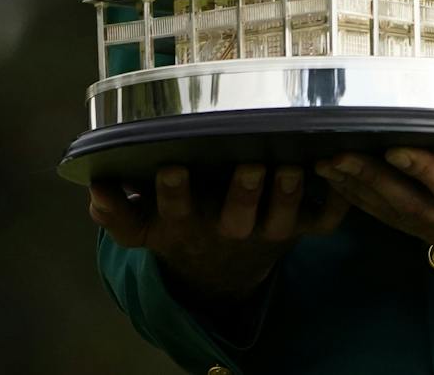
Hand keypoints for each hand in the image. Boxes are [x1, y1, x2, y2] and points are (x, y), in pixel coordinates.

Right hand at [88, 163, 349, 302]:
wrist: (224, 269)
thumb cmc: (183, 224)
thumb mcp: (145, 227)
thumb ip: (118, 211)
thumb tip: (94, 188)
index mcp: (186, 225)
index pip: (174, 212)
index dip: (172, 194)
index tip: (171, 167)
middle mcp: (228, 231)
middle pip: (237, 219)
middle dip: (244, 192)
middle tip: (251, 164)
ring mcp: (268, 232)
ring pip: (282, 219)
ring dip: (289, 194)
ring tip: (294, 166)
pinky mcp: (302, 229)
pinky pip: (325, 221)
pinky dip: (337, 202)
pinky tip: (339, 169)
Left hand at [318, 148, 433, 281]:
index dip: (425, 169)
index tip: (395, 146)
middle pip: (417, 206)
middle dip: (373, 182)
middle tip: (336, 155)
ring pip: (405, 219)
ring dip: (365, 195)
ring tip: (331, 168)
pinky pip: (409, 225)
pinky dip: (376, 209)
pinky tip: (354, 191)